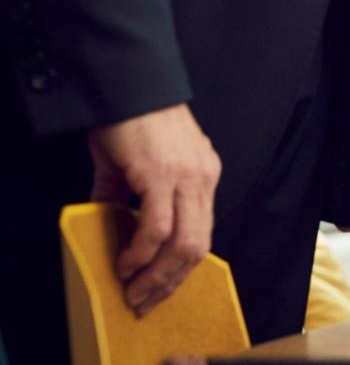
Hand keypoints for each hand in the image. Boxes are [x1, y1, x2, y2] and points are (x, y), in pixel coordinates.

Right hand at [87, 103, 221, 316]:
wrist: (127, 84)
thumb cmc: (131, 117)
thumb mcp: (133, 164)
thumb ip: (126, 196)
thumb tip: (111, 224)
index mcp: (202, 175)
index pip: (202, 233)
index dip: (181, 267)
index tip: (158, 287)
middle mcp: (203, 177)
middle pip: (199, 246)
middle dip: (171, 281)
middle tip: (144, 299)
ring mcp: (188, 176)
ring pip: (185, 242)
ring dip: (158, 274)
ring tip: (134, 288)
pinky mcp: (164, 174)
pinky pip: (159, 226)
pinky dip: (143, 251)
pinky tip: (127, 262)